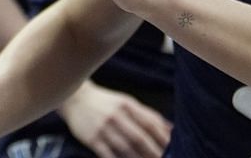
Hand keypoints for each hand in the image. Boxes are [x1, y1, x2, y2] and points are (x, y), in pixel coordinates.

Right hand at [58, 83, 173, 157]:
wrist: (75, 99)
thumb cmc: (107, 103)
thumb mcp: (128, 103)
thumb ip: (149, 115)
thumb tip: (172, 130)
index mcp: (128, 106)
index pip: (150, 123)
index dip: (163, 138)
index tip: (175, 149)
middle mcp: (116, 116)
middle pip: (139, 138)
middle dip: (154, 153)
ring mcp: (103, 128)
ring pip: (125, 149)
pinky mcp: (92, 139)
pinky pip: (108, 155)